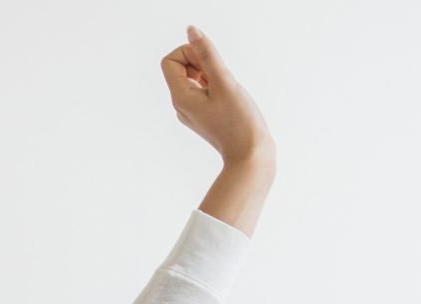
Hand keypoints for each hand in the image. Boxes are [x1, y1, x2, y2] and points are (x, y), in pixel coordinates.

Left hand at [161, 26, 272, 163]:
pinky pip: (203, 90)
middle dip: (201, 62)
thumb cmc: (239, 121)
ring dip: (210, 73)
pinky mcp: (204, 115)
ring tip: (227, 89)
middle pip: (181, 67)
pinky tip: (229, 97)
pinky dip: (215, 85)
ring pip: (194, 78)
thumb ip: (207, 54)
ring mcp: (192, 112)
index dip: (189, 53)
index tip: (209, 64)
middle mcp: (181, 105)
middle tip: (221, 76)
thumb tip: (191, 31)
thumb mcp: (224, 82)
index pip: (170, 60)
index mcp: (180, 97)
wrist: (250, 156)